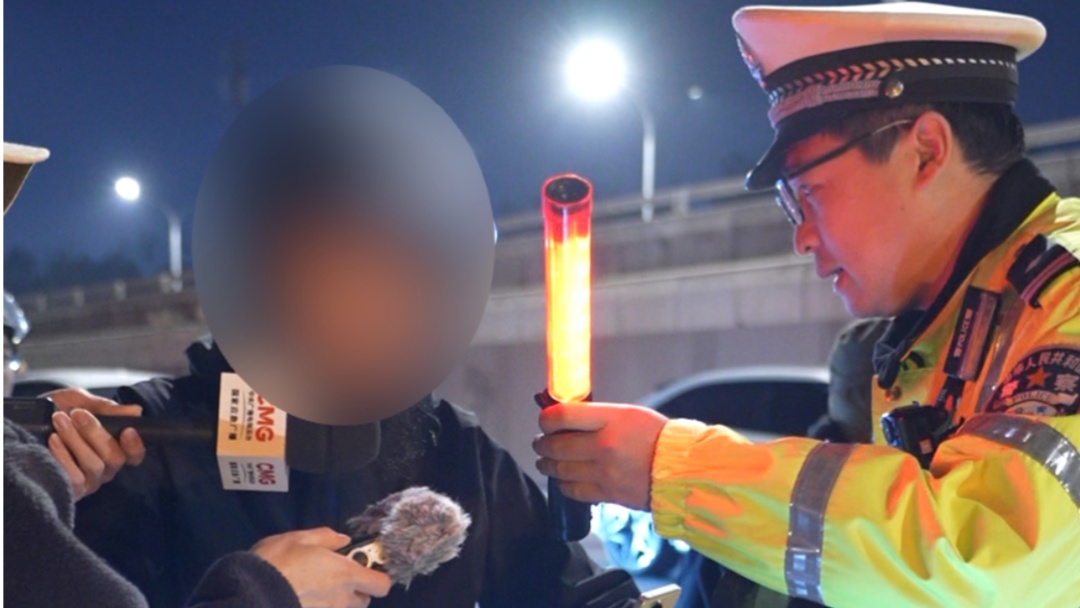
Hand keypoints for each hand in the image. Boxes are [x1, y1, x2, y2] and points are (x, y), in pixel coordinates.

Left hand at [43, 388, 144, 500]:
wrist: (20, 425)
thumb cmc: (51, 414)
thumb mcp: (77, 402)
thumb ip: (104, 407)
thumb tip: (135, 410)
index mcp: (110, 449)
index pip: (133, 455)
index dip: (135, 446)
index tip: (127, 430)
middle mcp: (103, 469)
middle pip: (115, 458)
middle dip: (97, 433)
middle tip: (78, 415)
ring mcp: (87, 482)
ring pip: (95, 466)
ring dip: (76, 441)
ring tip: (59, 422)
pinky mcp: (69, 492)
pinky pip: (75, 478)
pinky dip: (64, 457)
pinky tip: (53, 441)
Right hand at [252, 528, 391, 607]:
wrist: (251, 595)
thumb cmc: (277, 562)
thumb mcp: (300, 539)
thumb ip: (327, 538)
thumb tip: (344, 541)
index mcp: (346, 574)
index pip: (382, 585)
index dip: (377, 577)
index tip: (364, 568)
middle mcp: (342, 599)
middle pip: (363, 600)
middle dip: (355, 591)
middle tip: (333, 579)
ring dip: (336, 602)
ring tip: (314, 591)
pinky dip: (319, 607)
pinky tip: (301, 599)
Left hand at [534, 402, 668, 509]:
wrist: (682, 469)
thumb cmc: (656, 437)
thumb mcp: (628, 414)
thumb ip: (596, 415)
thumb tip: (564, 417)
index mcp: (610, 419)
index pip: (561, 416)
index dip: (546, 419)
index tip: (545, 421)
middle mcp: (604, 445)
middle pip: (555, 445)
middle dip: (542, 444)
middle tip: (541, 442)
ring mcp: (605, 472)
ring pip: (559, 469)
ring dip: (547, 464)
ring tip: (546, 460)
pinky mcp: (608, 493)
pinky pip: (573, 490)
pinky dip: (562, 484)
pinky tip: (562, 478)